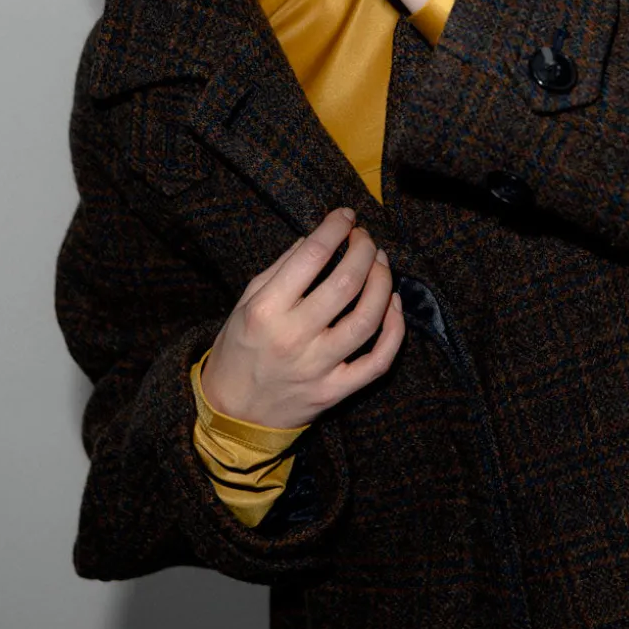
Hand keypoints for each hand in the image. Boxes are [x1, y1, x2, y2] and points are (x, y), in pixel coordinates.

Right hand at [201, 208, 404, 428]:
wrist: (233, 412)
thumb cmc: (240, 349)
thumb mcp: (246, 303)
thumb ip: (280, 270)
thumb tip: (314, 238)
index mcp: (266, 310)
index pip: (311, 256)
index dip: (334, 228)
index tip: (345, 217)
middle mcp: (293, 337)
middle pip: (346, 283)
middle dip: (364, 251)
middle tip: (365, 239)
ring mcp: (317, 367)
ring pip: (368, 319)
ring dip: (383, 283)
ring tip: (382, 264)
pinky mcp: (336, 390)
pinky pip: (379, 361)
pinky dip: (394, 330)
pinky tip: (394, 305)